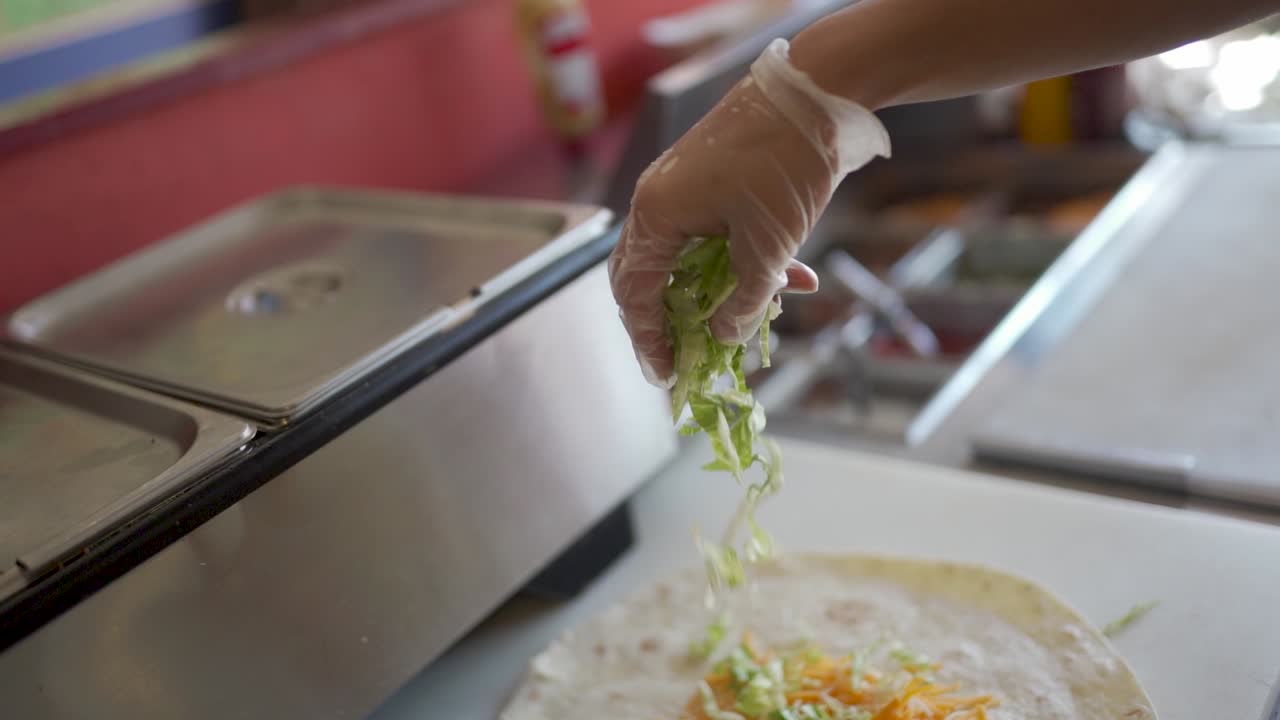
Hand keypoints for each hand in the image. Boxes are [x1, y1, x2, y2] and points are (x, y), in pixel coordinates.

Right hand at [608, 38, 890, 387]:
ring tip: (756, 319)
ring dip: (722, 292)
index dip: (649, 340)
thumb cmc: (784, 165)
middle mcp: (659, 202)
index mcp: (655, 216)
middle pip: (650, 278)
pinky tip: (797, 278)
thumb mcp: (768, 248)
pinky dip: (749, 262)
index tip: (667, 375)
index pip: (635, 295)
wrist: (820, 92)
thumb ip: (743, 302)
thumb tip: (723, 339)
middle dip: (673, 321)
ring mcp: (686, 189)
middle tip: (689, 357)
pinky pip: (719, 237)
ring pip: (691, 259)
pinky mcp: (716, 182)